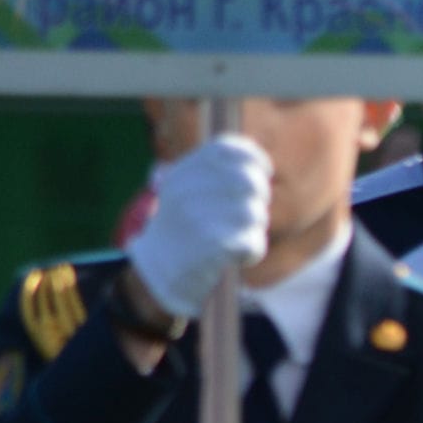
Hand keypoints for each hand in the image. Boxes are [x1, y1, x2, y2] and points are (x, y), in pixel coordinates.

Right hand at [125, 135, 271, 321]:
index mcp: (183, 174)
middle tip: (249, 213)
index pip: (227, 148)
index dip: (254, 158)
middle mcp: (187, 192)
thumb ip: (218, 173)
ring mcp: (197, 219)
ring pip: (254, 213)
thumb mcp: (190, 192)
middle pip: (249, 181)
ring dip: (254, 228)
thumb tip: (257, 162)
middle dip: (258, 197)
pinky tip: (238, 256)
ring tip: (236, 237)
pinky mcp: (210, 247)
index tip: (263, 172)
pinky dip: (252, 251)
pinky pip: (253, 242)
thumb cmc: (186, 230)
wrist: (159, 273)